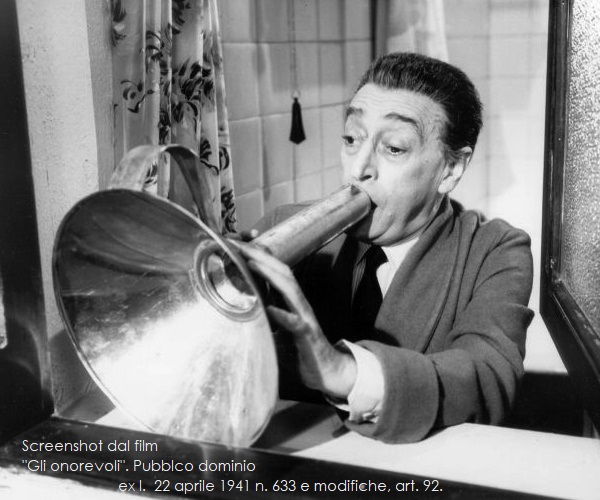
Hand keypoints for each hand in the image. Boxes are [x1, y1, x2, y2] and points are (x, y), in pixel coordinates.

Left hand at [234, 242, 356, 398]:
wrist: (325, 372)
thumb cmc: (299, 351)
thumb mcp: (277, 332)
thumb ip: (264, 319)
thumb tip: (240, 313)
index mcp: (290, 302)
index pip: (276, 274)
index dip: (260, 258)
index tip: (241, 247)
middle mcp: (298, 305)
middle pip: (283, 273)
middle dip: (263, 257)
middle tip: (243, 246)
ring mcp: (304, 318)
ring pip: (290, 290)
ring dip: (271, 275)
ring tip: (253, 264)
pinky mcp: (307, 335)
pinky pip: (294, 323)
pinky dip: (282, 315)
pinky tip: (269, 309)